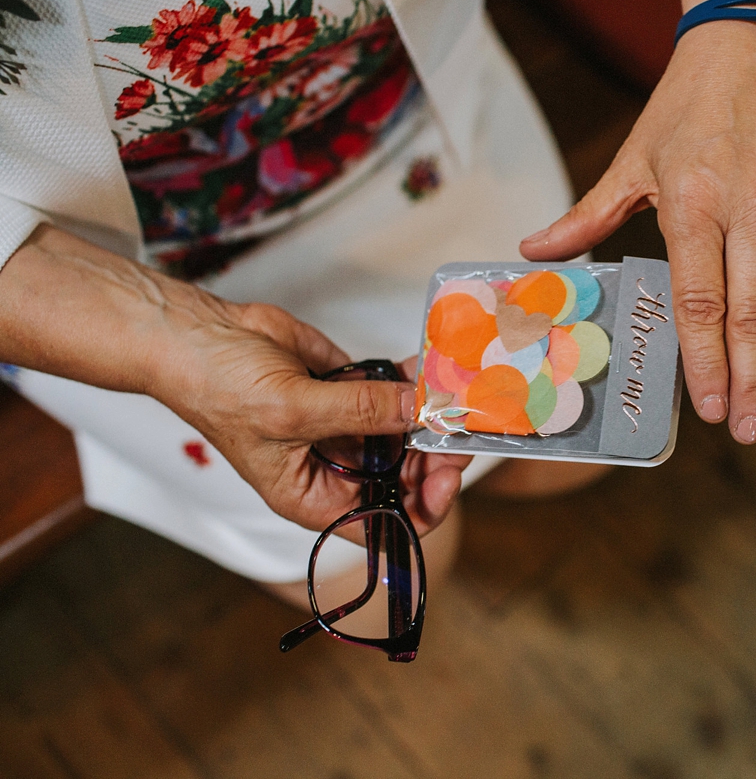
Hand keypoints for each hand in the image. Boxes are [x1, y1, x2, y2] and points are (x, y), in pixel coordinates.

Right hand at [0, 225, 467, 534]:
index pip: (383, 522)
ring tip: (451, 393)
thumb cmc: (218, 388)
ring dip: (431, 417)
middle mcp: (334, 468)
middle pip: (404, 477)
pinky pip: (394, 393)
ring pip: (405, 434)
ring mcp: (344, 427)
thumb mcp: (292, 409)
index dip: (422, 506)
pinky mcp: (349, 388)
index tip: (445, 473)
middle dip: (435, 455)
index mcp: (313, 497)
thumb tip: (420, 409)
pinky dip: (415, 383)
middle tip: (457, 424)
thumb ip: (361, 410)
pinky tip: (429, 370)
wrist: (195, 335)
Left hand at [521, 20, 755, 443]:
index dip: (705, 361)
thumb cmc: (687, 108)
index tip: (705, 409)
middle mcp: (752, 210)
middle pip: (755, 315)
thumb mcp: (632, 158)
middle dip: (748, 382)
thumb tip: (534, 256)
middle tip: (743, 429)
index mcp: (695, 202)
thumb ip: (587, 216)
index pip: (701, 300)